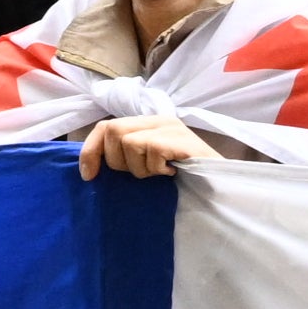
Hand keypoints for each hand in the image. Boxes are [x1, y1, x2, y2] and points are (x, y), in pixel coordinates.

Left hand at [74, 111, 208, 182]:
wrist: (218, 188)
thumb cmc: (181, 181)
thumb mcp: (146, 166)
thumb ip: (125, 156)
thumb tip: (89, 166)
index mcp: (147, 124)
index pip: (105, 127)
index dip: (91, 150)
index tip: (89, 176)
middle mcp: (158, 120)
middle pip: (113, 131)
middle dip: (117, 162)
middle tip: (141, 174)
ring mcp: (172, 128)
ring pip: (129, 142)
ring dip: (139, 168)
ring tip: (159, 173)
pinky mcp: (182, 139)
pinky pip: (152, 149)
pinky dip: (157, 168)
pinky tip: (171, 173)